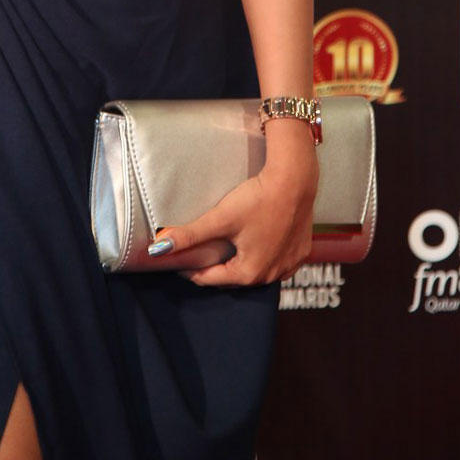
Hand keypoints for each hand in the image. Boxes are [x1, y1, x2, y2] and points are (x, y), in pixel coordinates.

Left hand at [151, 143, 318, 287]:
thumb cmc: (258, 199)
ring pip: (257, 271)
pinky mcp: (301, 253)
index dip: (192, 271)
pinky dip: (264, 257)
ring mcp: (289, 265)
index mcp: (249, 273)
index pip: (211, 279)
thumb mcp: (220, 218)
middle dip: (216, 268)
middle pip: (234, 277)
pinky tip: (256, 244)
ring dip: (240, 264)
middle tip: (200, 253)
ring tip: (225, 248)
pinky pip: (277, 262)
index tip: (180, 262)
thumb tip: (158, 248)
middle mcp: (272, 275)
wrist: (295, 180)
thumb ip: (189, 235)